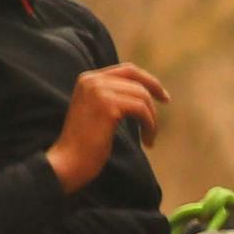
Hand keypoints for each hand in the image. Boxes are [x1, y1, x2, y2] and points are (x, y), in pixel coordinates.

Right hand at [47, 63, 168, 190]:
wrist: (67, 164)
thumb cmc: (84, 146)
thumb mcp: (96, 113)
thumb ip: (113, 98)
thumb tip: (142, 94)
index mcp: (88, 79)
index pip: (126, 70)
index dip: (147, 79)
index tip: (160, 94)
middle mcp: (92, 80)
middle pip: (136, 78)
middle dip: (154, 89)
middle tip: (166, 101)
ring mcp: (99, 91)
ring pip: (141, 95)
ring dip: (151, 118)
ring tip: (150, 137)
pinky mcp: (107, 106)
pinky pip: (141, 110)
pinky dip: (149, 125)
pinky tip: (148, 141)